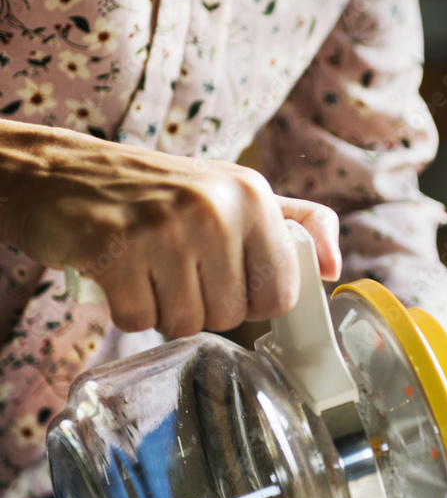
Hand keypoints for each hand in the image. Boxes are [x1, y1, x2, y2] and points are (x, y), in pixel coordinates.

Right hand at [1, 121, 340, 336]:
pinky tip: (120, 274)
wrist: (63, 173)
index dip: (251, 300)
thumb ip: (298, 225)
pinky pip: (141, 321)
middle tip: (175, 266)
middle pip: (231, 316)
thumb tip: (333, 268)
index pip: (280, 295)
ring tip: (148, 268)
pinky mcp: (114, 249)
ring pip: (187, 324)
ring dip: (163, 309)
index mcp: (252, 196)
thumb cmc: (159, 192)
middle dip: (202, 305)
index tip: (223, 275)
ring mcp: (163, 228)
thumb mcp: (235, 192)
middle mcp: (214, 208)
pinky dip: (127, 310)